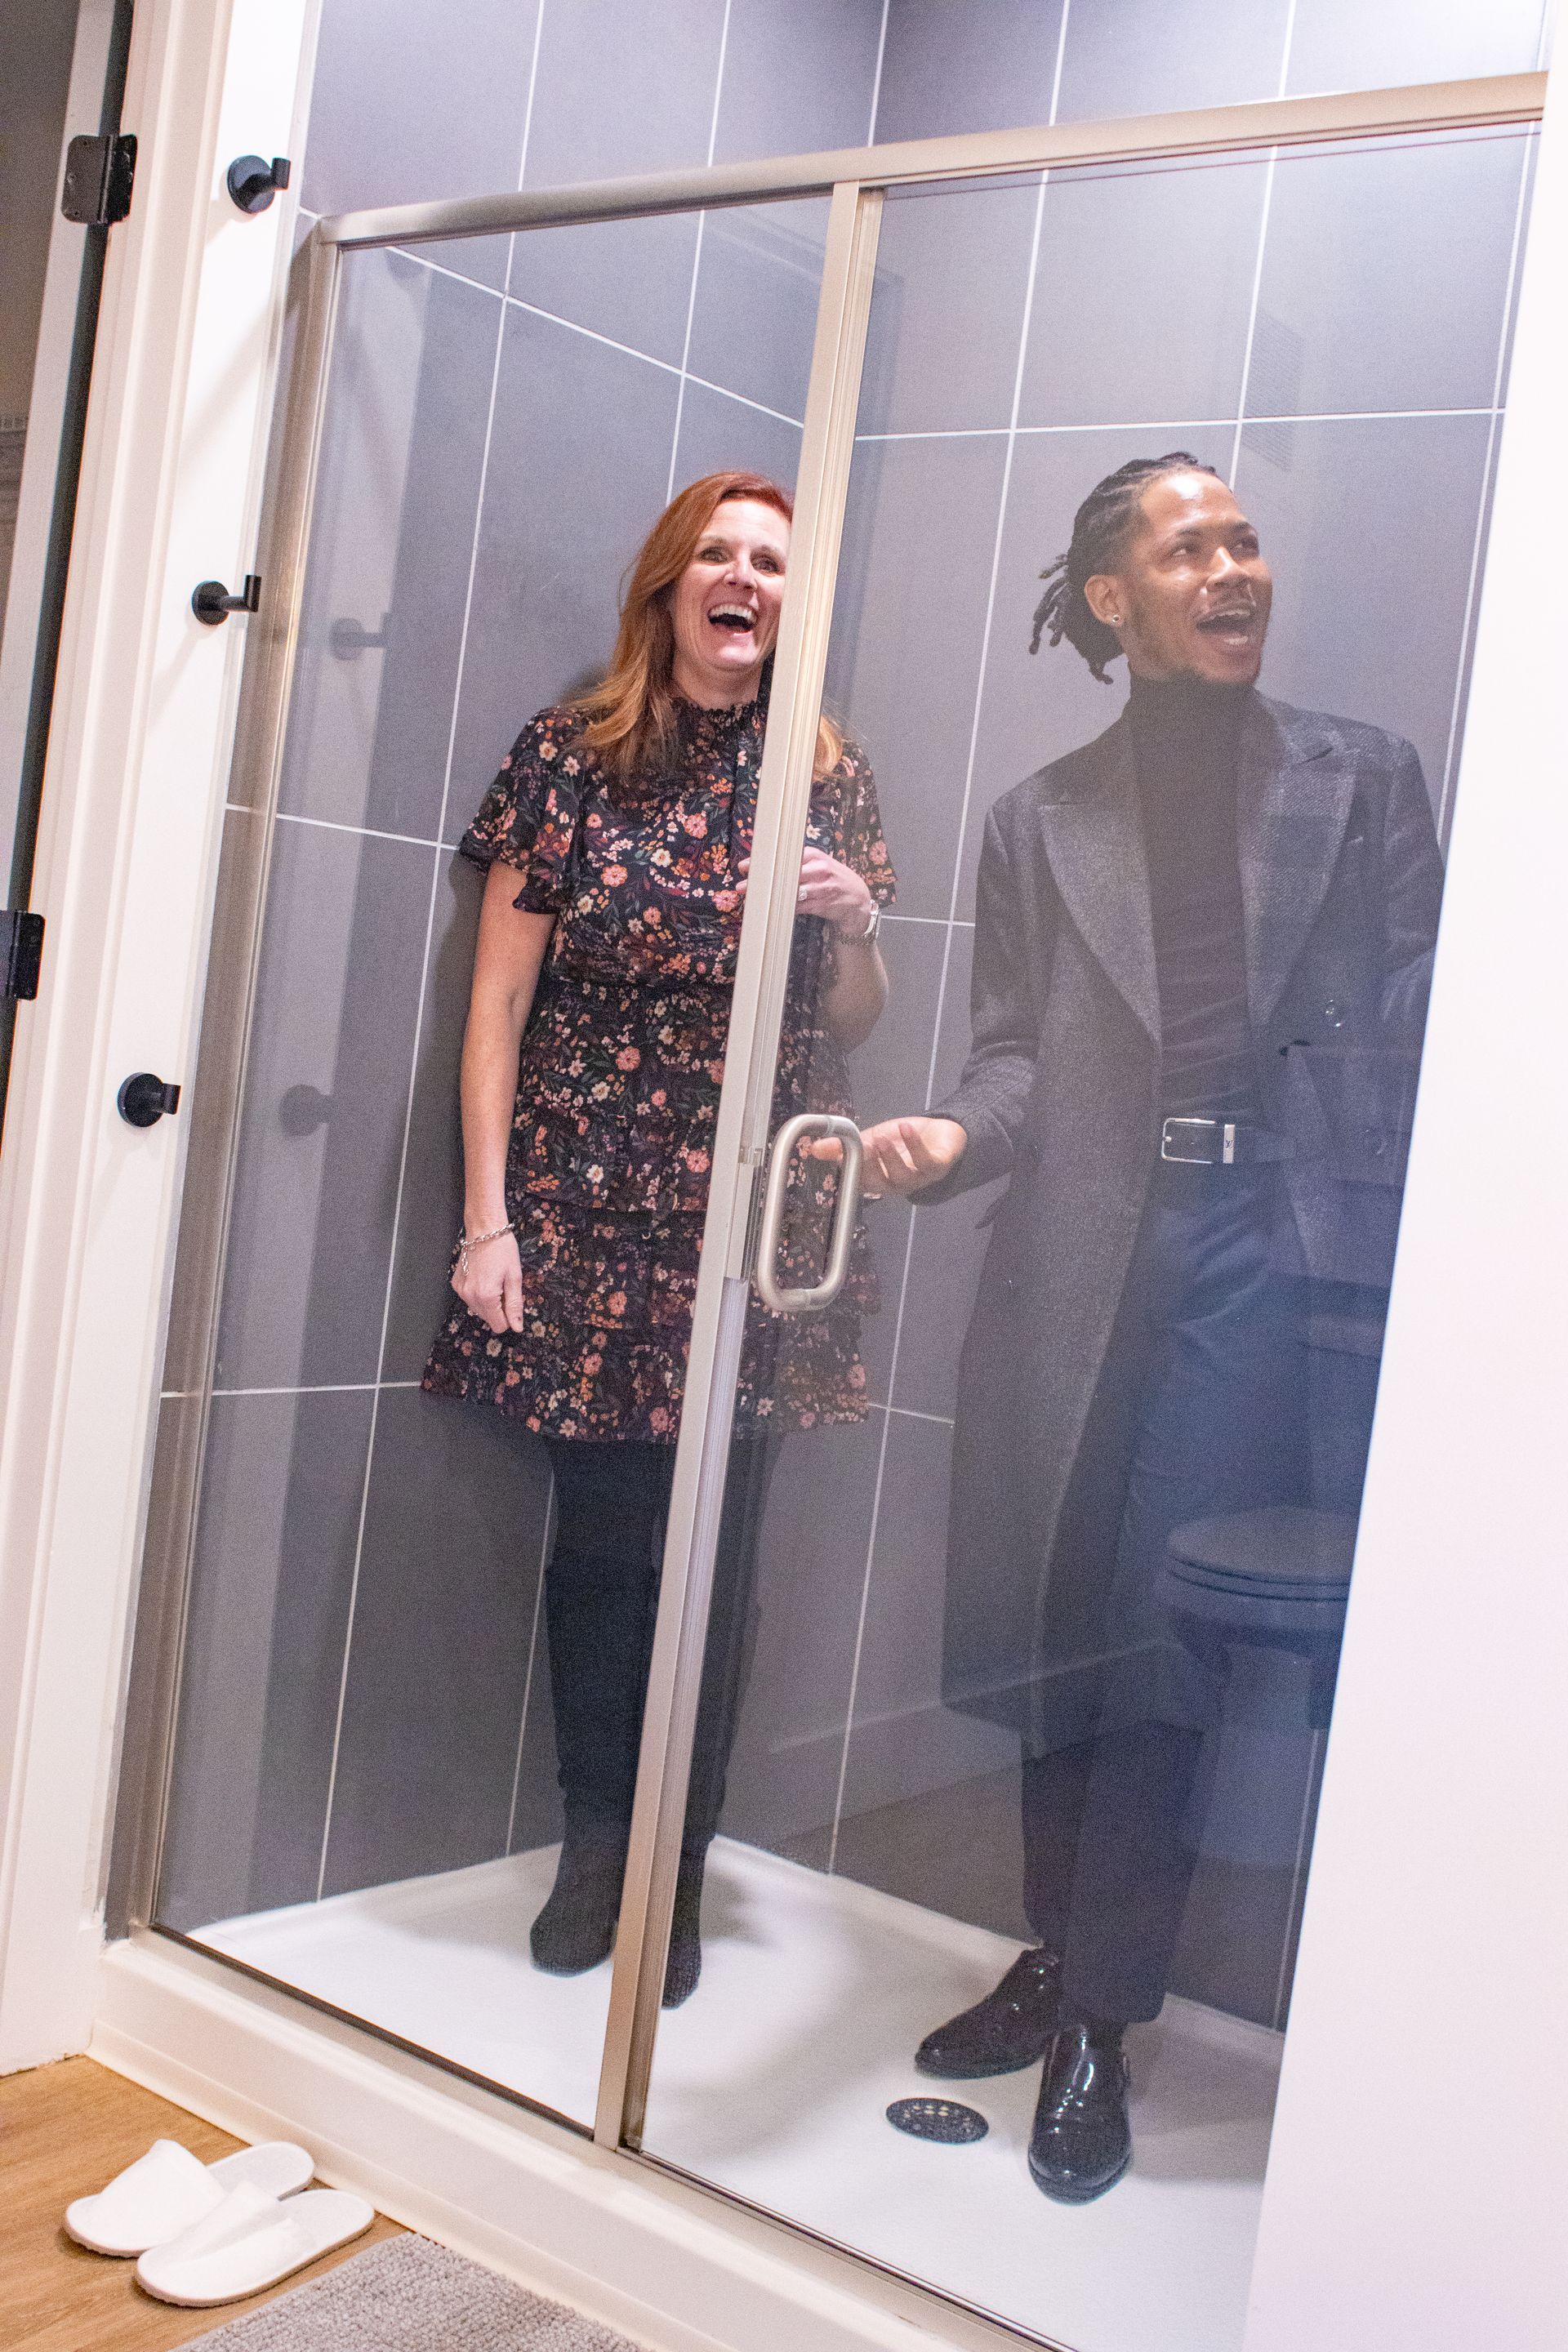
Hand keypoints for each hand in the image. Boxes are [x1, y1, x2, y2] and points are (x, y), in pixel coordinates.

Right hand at [452, 1228, 524, 1333]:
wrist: (483, 1230)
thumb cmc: (502, 1250)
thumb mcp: (515, 1278)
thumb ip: (515, 1305)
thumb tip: (517, 1327)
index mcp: (486, 1297)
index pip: (499, 1326)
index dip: (508, 1317)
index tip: (511, 1300)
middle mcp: (470, 1297)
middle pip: (488, 1319)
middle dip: (499, 1308)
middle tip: (504, 1286)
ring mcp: (461, 1291)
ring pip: (479, 1310)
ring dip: (489, 1301)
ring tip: (493, 1280)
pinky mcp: (456, 1284)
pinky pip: (470, 1299)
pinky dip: (478, 1293)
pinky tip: (483, 1277)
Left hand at [739, 849, 874, 938]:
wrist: (858, 898)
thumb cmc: (833, 879)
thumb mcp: (819, 864)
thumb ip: (797, 863)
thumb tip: (767, 866)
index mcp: (814, 856)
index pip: (785, 856)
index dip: (763, 862)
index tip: (744, 867)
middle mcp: (819, 870)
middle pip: (785, 873)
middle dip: (763, 880)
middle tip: (742, 886)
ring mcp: (821, 888)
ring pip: (790, 892)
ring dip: (770, 897)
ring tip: (753, 900)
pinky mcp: (822, 905)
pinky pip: (798, 907)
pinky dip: (783, 909)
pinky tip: (771, 910)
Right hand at [805, 1114, 966, 1197]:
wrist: (940, 1134)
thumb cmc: (903, 1141)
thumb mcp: (871, 1139)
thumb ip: (846, 1146)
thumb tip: (814, 1148)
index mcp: (879, 1180)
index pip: (861, 1182)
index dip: (851, 1173)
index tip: (838, 1157)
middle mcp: (898, 1184)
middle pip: (881, 1184)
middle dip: (870, 1168)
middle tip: (860, 1149)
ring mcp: (919, 1178)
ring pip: (903, 1175)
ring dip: (890, 1157)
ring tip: (881, 1138)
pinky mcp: (938, 1166)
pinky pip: (926, 1160)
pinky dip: (914, 1144)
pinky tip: (905, 1128)